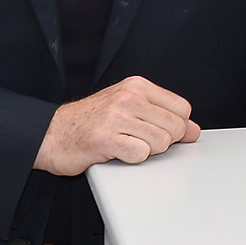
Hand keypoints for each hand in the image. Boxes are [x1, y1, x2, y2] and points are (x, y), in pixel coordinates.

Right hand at [33, 75, 200, 176]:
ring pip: (160, 142)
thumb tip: (194, 130)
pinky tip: (116, 152)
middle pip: (175, 127)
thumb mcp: (129, 108)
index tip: (162, 132)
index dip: (178, 127)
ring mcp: (116, 117)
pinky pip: (140, 154)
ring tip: (125, 144)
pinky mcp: (105, 139)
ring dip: (146, 150)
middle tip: (139, 140)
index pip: (182, 108)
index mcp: (137, 86)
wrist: (51, 134)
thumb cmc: (91, 121)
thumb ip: (163, 115)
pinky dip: (131, 159)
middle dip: (163, 141)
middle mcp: (128, 97)